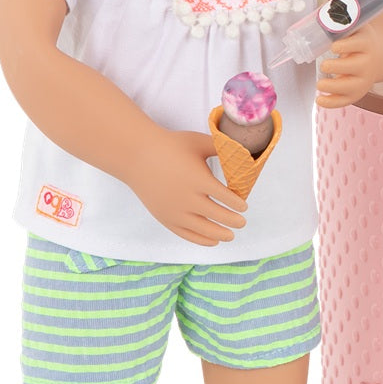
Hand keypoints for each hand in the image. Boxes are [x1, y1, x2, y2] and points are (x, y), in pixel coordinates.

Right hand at [126, 129, 247, 244]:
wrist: (137, 155)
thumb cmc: (171, 145)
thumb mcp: (199, 142)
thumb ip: (222, 149)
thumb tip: (245, 152)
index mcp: (199, 180)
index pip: (226, 197)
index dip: (238, 204)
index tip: (244, 206)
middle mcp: (187, 198)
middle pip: (218, 216)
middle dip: (234, 221)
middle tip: (242, 222)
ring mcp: (175, 211)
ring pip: (203, 230)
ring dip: (220, 234)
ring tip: (231, 235)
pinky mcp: (165, 217)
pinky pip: (186, 234)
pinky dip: (202, 240)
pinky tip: (214, 241)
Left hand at [316, 23, 382, 108]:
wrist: (380, 57)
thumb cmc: (359, 40)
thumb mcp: (355, 27)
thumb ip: (342, 18)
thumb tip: (326, 3)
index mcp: (367, 44)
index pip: (358, 44)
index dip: (346, 46)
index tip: (334, 46)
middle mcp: (368, 63)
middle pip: (354, 67)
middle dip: (337, 67)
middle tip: (324, 65)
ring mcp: (364, 79)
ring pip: (350, 87)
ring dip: (333, 87)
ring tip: (319, 84)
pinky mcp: (358, 92)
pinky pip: (346, 100)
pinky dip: (332, 102)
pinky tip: (319, 100)